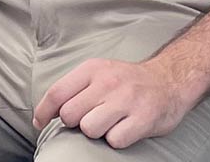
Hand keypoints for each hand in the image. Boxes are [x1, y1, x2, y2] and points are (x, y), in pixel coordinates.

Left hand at [34, 57, 199, 149]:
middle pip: (70, 115)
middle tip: (90, 118)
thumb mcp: (98, 73)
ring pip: (89, 129)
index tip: (39, 123)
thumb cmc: (127, 82)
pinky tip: (124, 129)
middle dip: (76, 123)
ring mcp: (127, 100)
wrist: (170, 80)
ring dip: (96, 132)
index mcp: (93, 69)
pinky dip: (117, 140)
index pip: (56, 93)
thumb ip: (73, 89)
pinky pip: (114, 141)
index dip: (43, 112)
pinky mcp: (143, 118)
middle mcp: (108, 82)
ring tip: (109, 123)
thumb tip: (43, 114)